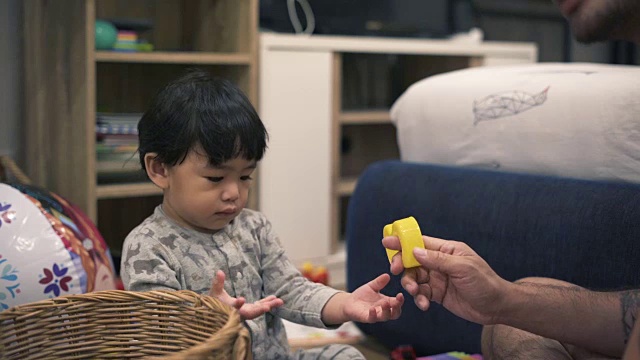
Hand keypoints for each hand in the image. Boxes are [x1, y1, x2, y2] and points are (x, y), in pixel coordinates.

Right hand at [209, 270, 283, 319]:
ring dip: (268, 306)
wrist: (218, 312)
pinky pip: (260, 307)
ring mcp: (245, 312)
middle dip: (258, 310)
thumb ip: (217, 283)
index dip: (237, 304)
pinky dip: (267, 303)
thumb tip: (219, 271)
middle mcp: (238, 313)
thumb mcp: (214, 292)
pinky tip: (275, 298)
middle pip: (249, 313)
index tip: (241, 299)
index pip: (233, 308)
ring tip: (280, 301)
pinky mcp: (250, 309)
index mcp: (228, 309)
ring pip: (258, 311)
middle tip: (267, 307)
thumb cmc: (215, 302)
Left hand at [342, 273, 403, 322]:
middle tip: (397, 301)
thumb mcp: (372, 286)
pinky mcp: (366, 318)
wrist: (349, 302)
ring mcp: (375, 315)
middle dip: (397, 308)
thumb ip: (379, 282)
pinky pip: (372, 318)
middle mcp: (383, 310)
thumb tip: (387, 275)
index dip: (400, 300)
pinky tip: (372, 309)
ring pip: (385, 317)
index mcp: (387, 302)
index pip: (397, 304)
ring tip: (385, 303)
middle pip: (395, 314)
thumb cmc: (362, 295)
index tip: (400, 294)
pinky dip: (373, 314)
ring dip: (387, 311)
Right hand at [382, 235, 509, 324]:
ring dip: (411, 285)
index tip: (387, 242)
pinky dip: (419, 299)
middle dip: (402, 266)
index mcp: (447, 250)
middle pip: (412, 261)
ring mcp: (437, 278)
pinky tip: (424, 305)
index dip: (403, 242)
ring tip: (416, 293)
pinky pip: (421, 294)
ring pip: (414, 278)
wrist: (496, 307)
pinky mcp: (437, 294)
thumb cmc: (485, 283)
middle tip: (396, 272)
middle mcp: (440, 262)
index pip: (420, 243)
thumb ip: (437, 260)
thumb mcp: (462, 268)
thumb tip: (415, 252)